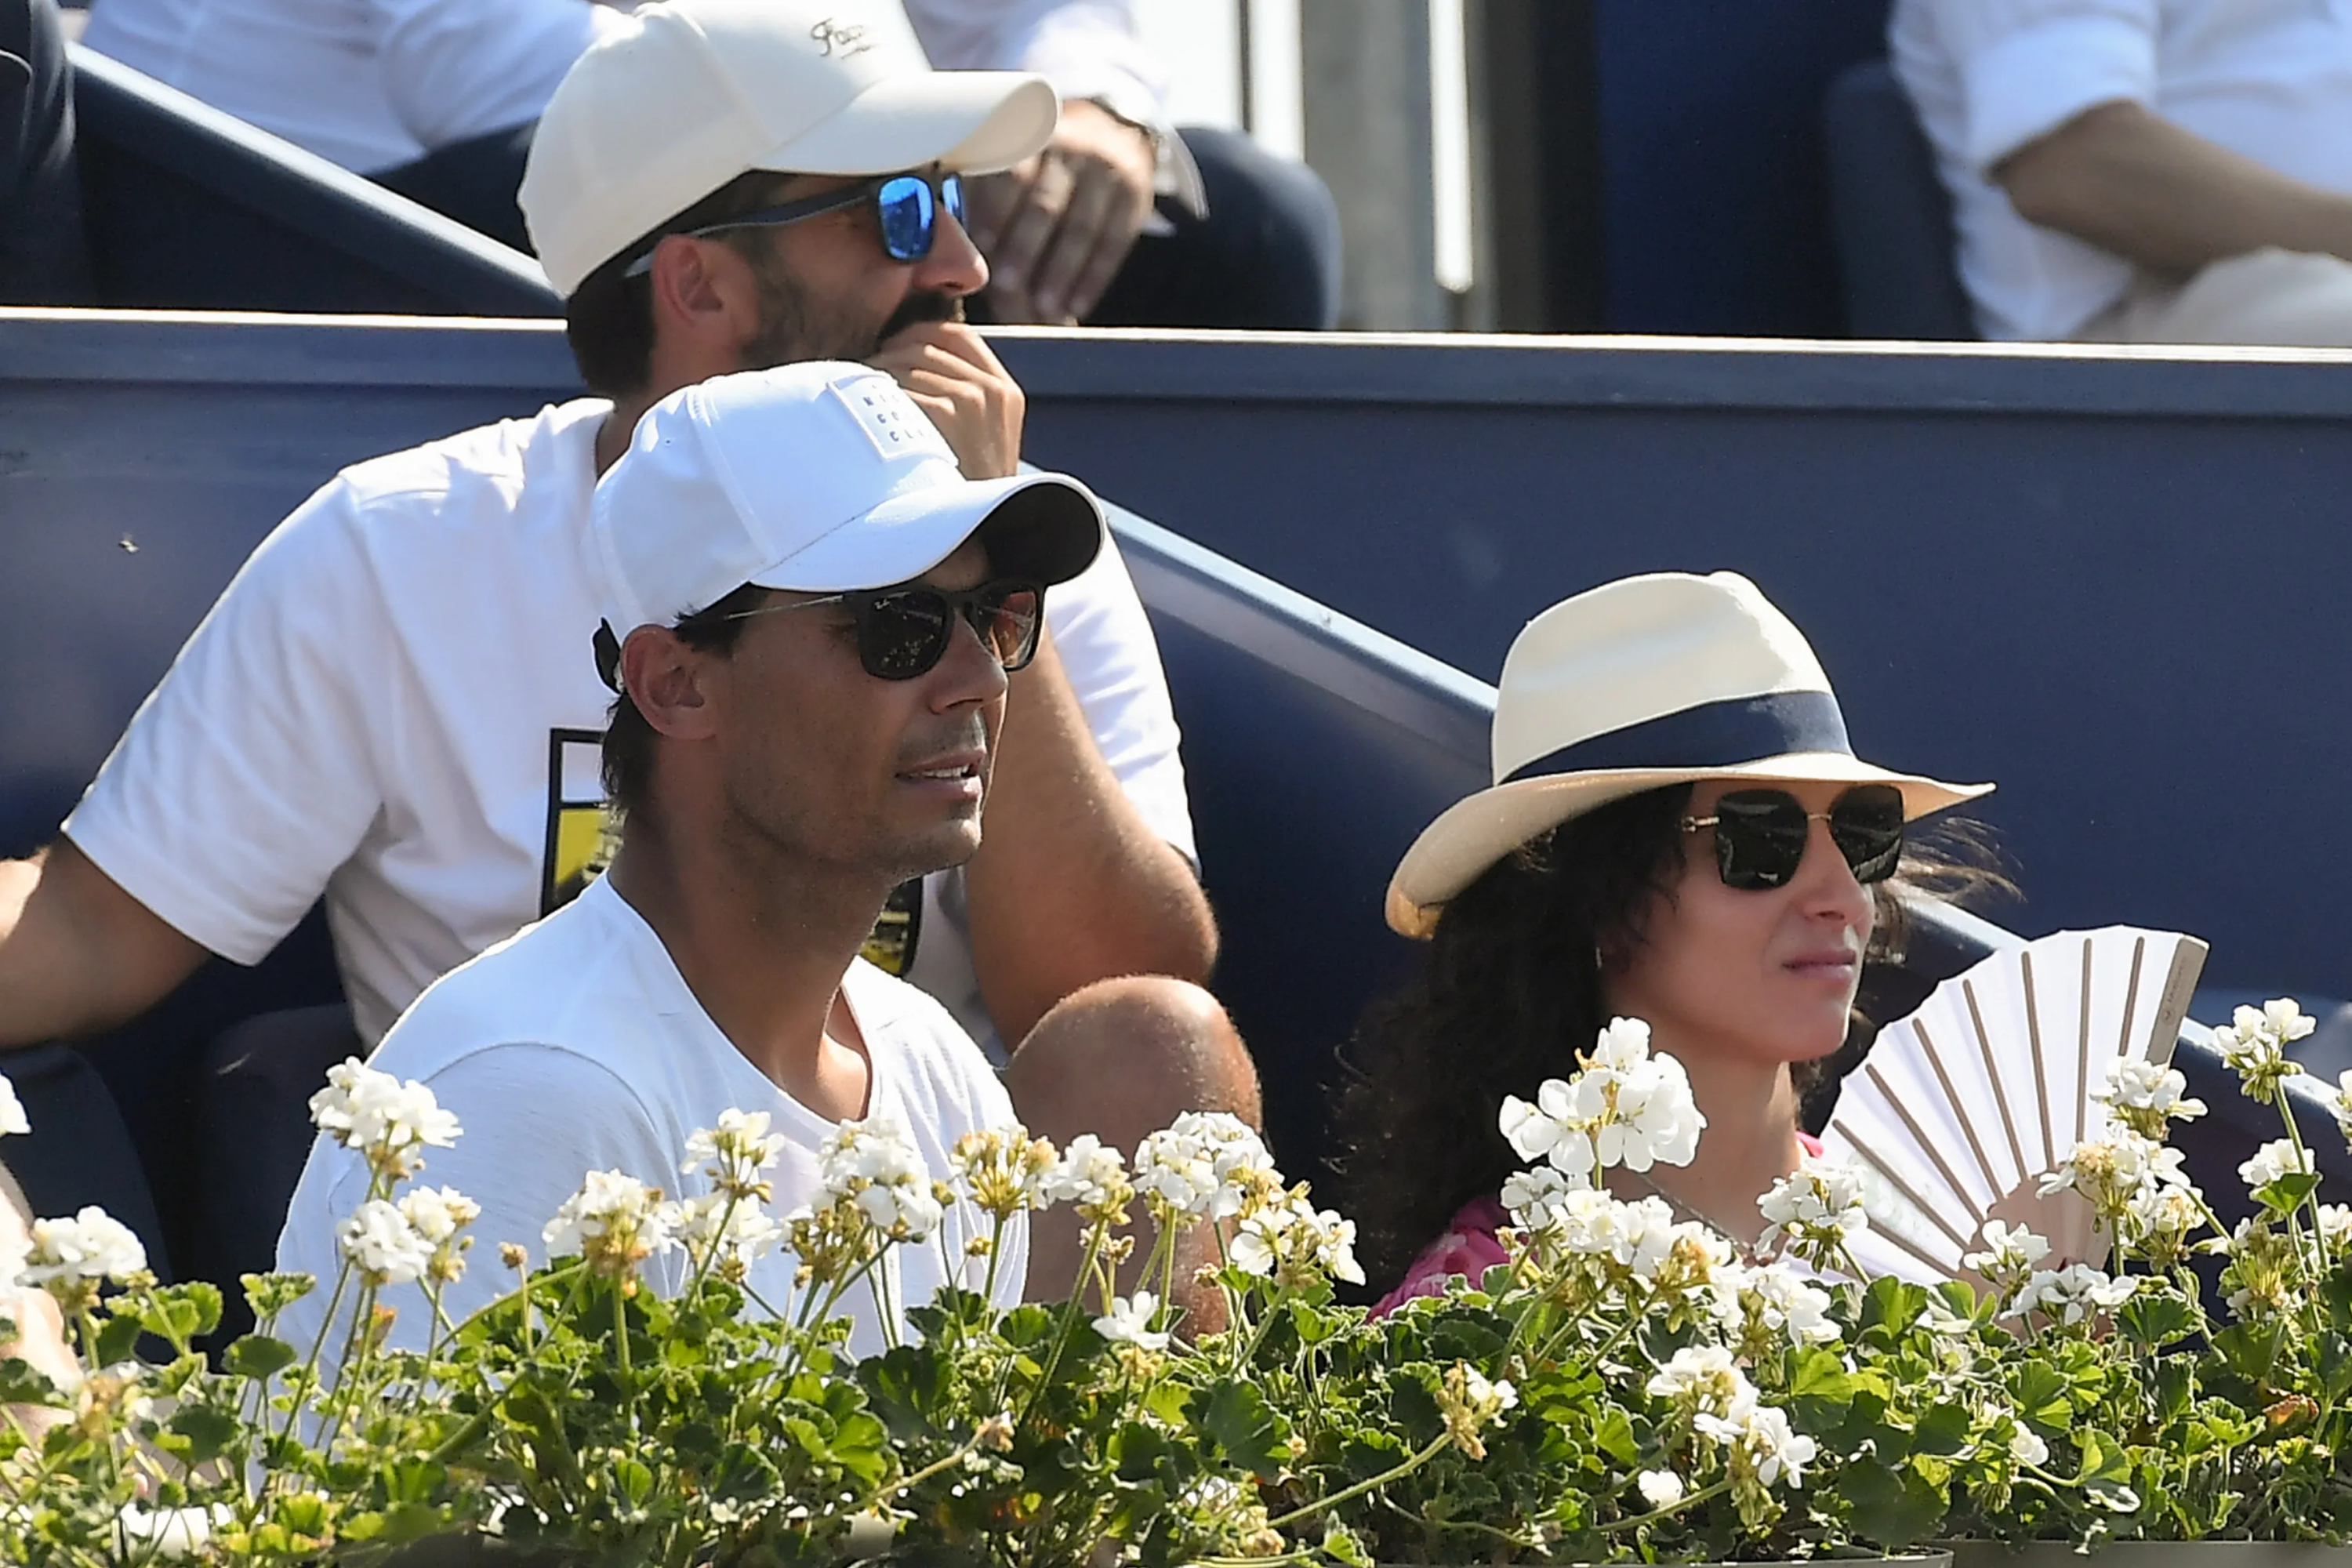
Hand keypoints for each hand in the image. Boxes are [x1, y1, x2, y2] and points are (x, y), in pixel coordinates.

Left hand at [867, 319, 1025, 478]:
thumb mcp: (982, 440)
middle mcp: (994, 389)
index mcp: (1005, 390)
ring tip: (860, 398)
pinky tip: (867, 417)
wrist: (975, 535)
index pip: (957, 335)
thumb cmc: (965, 492)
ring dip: (877, 375)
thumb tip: (908, 365)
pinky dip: (880, 396)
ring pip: (908, 362)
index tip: (891, 348)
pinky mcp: (950, 414)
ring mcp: (974, 400)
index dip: (918, 333)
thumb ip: (961, 399)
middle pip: (927, 344)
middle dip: (890, 354)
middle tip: (865, 375)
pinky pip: (902, 388)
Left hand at [965, 99, 1157, 323]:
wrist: (1109, 137)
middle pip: (1044, 203)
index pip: (1008, 175)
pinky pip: (1112, 242)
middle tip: (1007, 285)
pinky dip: (1093, 277)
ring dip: (1060, 271)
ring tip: (1044, 308)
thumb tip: (959, 265)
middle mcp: (1067, 148)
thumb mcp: (1012, 172)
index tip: (978, 245)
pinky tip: (1076, 306)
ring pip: (1080, 226)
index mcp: (1025, 139)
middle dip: (1023, 247)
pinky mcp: (1132, 195)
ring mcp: (1103, 171)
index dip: (993, 211)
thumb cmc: (1041, 169)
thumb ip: (987, 208)